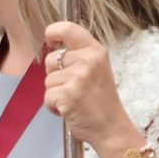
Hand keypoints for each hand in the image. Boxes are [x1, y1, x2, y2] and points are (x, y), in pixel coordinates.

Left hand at [42, 21, 142, 157]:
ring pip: (47, 80)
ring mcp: (78, 77)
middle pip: (51, 59)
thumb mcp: (96, 70)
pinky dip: (53, 106)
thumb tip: (54, 46)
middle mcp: (88, 60)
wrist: (112, 129)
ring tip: (74, 100)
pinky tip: (69, 110)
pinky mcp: (67, 94)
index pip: (68, 28)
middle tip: (74, 88)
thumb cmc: (101, 101)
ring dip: (55, 92)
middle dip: (54, 75)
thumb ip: (78, 56)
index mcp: (96, 51)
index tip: (50, 41)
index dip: (53, 32)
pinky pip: (47, 96)